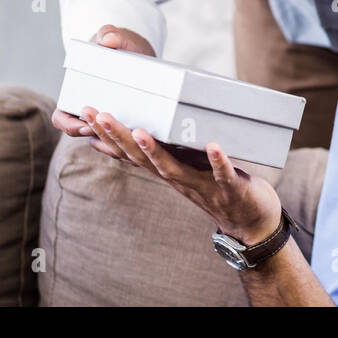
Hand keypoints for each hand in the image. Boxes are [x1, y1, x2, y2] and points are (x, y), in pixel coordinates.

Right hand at [50, 24, 156, 152]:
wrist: (140, 51)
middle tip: (114, 133)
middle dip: (98, 136)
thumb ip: (109, 34)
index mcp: (77, 95)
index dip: (69, 125)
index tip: (85, 124)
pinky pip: (128, 139)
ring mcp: (110, 120)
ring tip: (133, 137)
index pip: (62, 119)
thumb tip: (108, 40)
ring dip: (117, 143)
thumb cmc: (120, 45)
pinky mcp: (131, 122)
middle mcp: (91, 113)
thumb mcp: (115, 37)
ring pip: (108, 143)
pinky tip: (147, 138)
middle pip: (86, 135)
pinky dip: (135, 141)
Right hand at [88, 112, 282, 245]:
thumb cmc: (218, 188)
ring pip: (172, 169)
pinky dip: (217, 161)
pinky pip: (223, 175)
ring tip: (138, 131)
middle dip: (118, 136)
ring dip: (154, 152)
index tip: (85, 113)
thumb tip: (148, 132)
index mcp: (168, 171)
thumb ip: (170, 153)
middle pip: (141, 160)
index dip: (107, 135)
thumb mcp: (190, 168)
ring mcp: (203, 186)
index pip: (131, 154)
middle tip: (96, 114)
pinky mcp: (231, 190)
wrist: (252, 224)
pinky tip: (213, 146)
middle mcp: (179, 180)